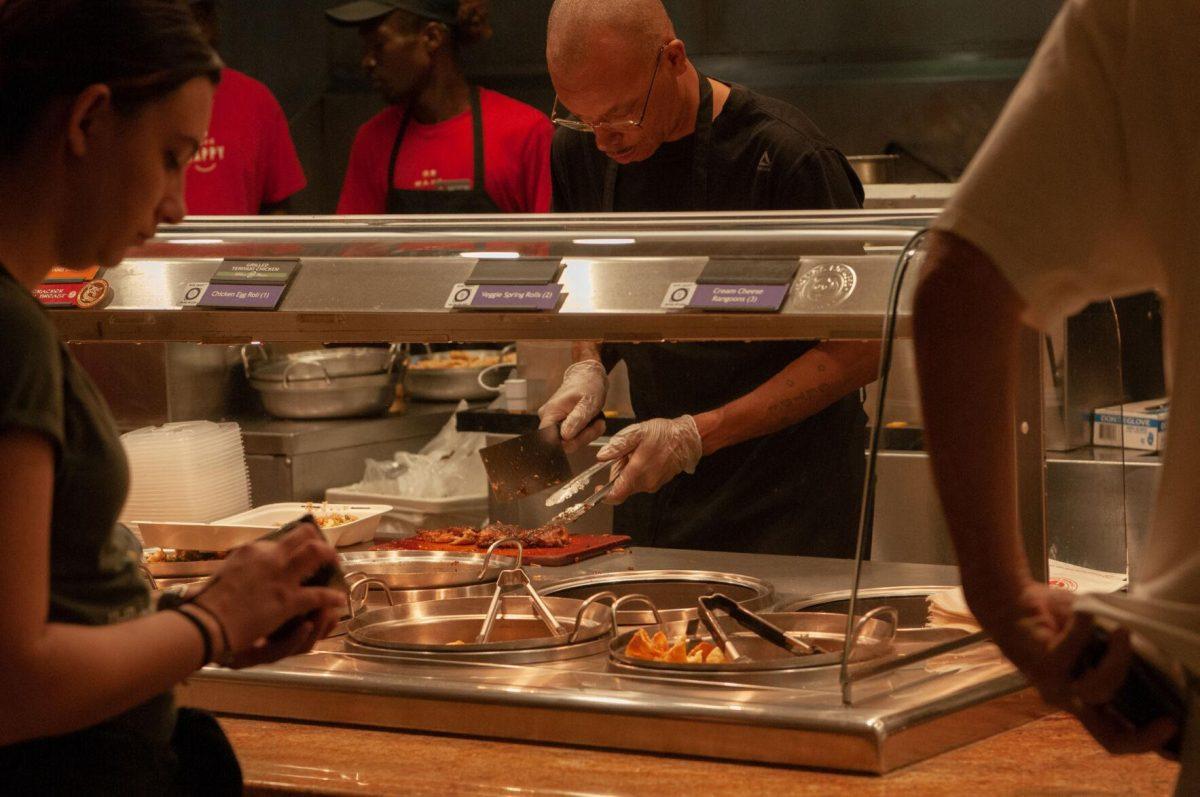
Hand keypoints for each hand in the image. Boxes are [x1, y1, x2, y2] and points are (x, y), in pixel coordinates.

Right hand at [193, 523, 345, 667]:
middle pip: (303, 536)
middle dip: (318, 541)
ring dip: (330, 557)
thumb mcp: (222, 575)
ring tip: (337, 565)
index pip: (279, 539)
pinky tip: (339, 600)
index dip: (293, 544)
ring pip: (316, 554)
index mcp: (251, 550)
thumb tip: (238, 568)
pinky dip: (332, 597)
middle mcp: (269, 557)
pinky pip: (318, 595)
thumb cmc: (207, 604)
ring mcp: (281, 577)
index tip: (297, 550)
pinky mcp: (288, 600)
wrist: (208, 623)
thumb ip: (237, 569)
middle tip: (325, 551)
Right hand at [537, 360, 606, 443]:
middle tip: (597, 424)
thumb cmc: (588, 385)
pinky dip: (586, 432)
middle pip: (563, 444)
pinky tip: (592, 422)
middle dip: (584, 437)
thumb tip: (565, 437)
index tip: (585, 431)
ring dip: (587, 434)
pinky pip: (574, 437)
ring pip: (570, 441)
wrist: (589, 376)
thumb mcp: (587, 402)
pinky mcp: (562, 424)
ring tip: (596, 420)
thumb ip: (577, 419)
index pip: (551, 441)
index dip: (570, 442)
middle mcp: (548, 419)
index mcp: (549, 413)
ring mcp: (554, 422)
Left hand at [595, 415, 701, 503]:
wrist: (687, 440)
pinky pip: (640, 482)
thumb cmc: (663, 434)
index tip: (597, 488)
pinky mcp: (657, 484)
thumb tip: (601, 456)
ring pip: (630, 484)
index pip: (616, 494)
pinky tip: (645, 458)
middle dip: (618, 472)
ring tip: (638, 453)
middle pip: (621, 486)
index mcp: (637, 472)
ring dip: (628, 471)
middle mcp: (645, 483)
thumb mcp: (638, 432)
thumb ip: (618, 445)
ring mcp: (652, 485)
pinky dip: (638, 472)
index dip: (603, 496)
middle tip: (626, 454)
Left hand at [978, 582, 1177, 757]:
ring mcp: (1054, 687)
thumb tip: (1156, 656)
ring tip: (1121, 631)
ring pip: (1099, 689)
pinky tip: (1087, 614)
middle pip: (1110, 738)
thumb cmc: (1055, 621)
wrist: (1010, 601)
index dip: (1147, 741)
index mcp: (1084, 699)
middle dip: (1144, 735)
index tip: (1174, 729)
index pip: (1116, 736)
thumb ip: (1117, 654)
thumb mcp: (1095, 640)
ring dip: (1118, 658)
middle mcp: (1069, 700)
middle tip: (1169, 719)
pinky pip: (1074, 650)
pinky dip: (1086, 628)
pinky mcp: (1042, 666)